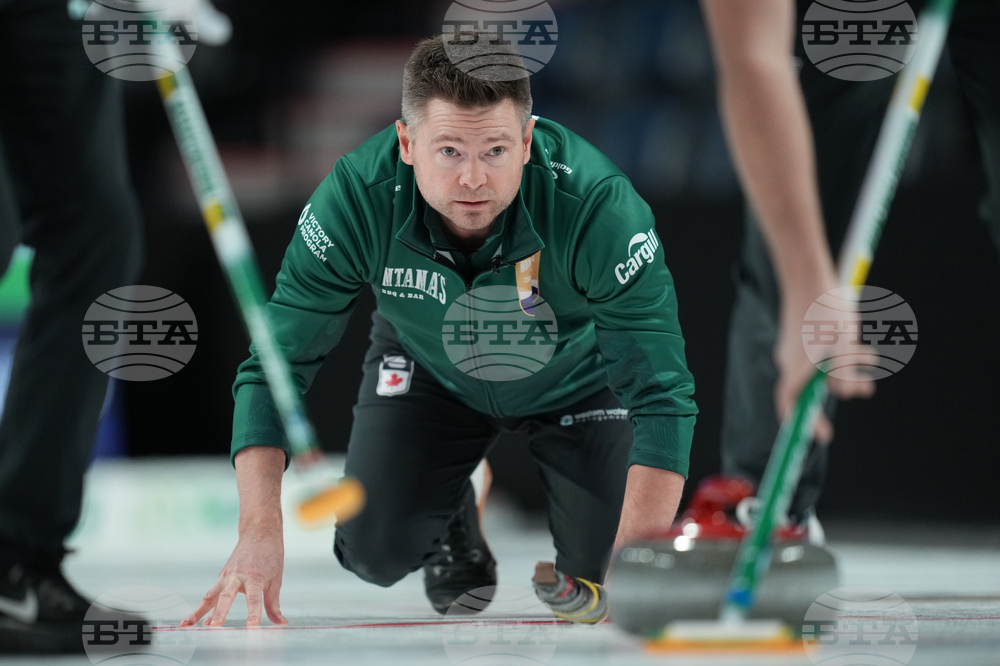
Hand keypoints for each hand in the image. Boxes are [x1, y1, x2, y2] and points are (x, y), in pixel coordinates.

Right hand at [180, 527, 286, 626]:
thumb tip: (281, 624)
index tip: (253, 625)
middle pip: (227, 595)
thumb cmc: (270, 556)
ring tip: (188, 625)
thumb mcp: (276, 579)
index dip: (254, 611)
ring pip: (211, 595)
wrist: (259, 532)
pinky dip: (203, 607)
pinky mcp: (221, 576)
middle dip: (220, 611)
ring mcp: (226, 575)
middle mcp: (237, 575)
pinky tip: (194, 621)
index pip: (254, 597)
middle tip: (216, 625)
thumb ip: (273, 604)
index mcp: (255, 576)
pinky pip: (211, 594)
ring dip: (199, 611)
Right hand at [774, 289, 875, 444]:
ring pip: (821, 369)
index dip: (802, 424)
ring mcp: (794, 349)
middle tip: (865, 390)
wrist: (807, 275)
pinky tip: (859, 345)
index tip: (820, 436)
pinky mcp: (800, 337)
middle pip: (813, 388)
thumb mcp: (843, 345)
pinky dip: (840, 356)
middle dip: (841, 389)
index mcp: (795, 369)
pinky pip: (820, 355)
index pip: (790, 405)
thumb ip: (844, 373)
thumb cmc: (825, 309)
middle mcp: (790, 363)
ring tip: (870, 359)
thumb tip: (845, 393)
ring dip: (847, 369)